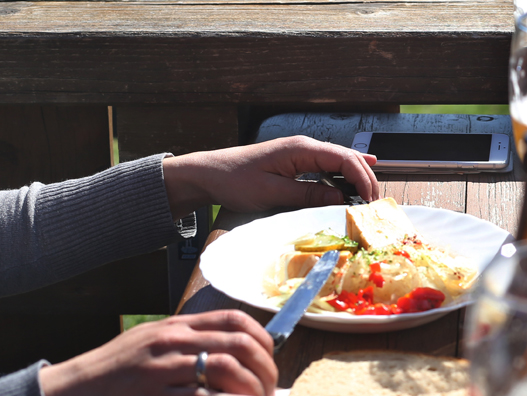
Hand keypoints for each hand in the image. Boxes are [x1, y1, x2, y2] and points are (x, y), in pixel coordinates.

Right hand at [38, 310, 276, 395]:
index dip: (262, 337)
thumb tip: (233, 347)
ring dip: (250, 387)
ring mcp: (164, 368)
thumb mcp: (154, 341)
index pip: (234, 319)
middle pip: (238, 343)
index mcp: (177, 326)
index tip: (271, 356)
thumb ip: (190, 339)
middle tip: (271, 387)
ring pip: (225, 368)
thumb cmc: (116, 367)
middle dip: (264, 367)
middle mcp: (174, 341)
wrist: (74, 387)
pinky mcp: (155, 393)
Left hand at [162, 135, 378, 219]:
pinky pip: (328, 165)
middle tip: (375, 203)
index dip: (362, 178)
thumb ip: (307, 195)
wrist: (209, 174)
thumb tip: (340, 200)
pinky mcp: (296, 162)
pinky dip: (345, 172)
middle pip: (347, 158)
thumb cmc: (235, 181)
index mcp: (301, 149)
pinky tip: (359, 173)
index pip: (344, 159)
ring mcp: (301, 153)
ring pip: (340, 161)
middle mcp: (305, 147)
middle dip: (365, 178)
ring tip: (368, 197)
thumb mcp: (272, 193)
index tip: (370, 200)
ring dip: (356, 177)